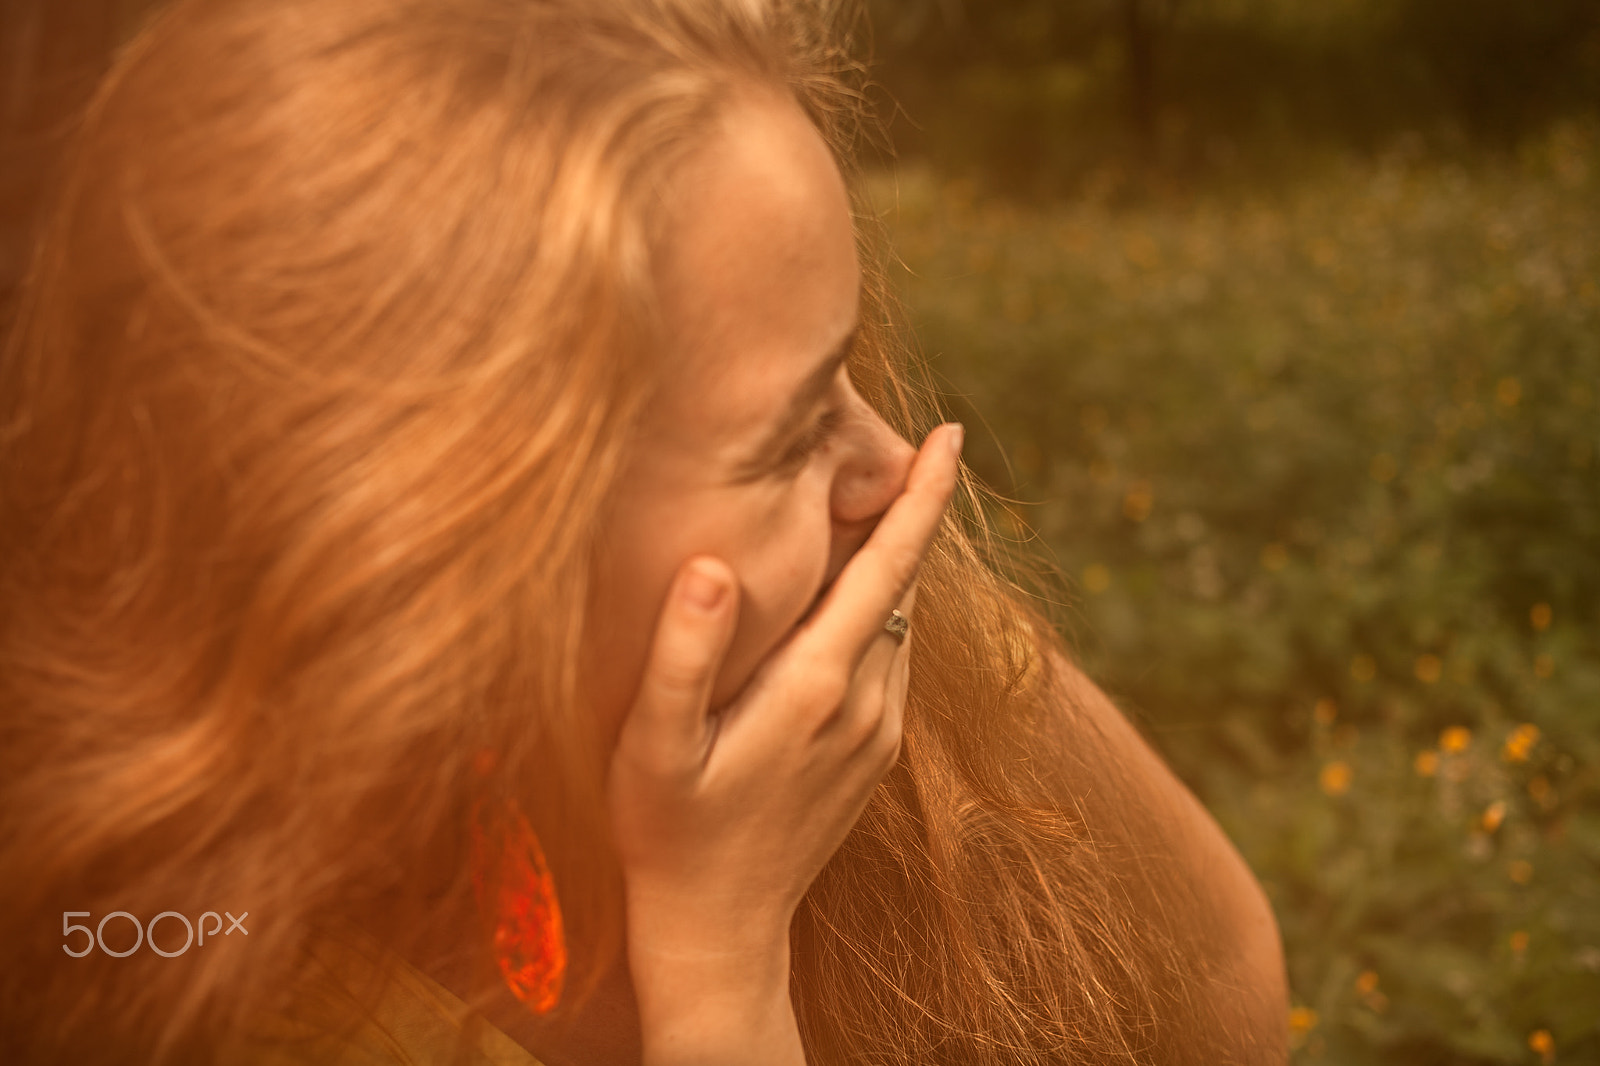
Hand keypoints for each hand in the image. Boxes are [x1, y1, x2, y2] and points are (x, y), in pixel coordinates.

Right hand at [607, 422, 961, 1064]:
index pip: (887, 567)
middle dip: (910, 511)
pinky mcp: (874, 755)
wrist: (718, 927)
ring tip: (879, 499)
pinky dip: (884, 608)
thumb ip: (681, 653)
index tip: (950, 435)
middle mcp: (865, 701)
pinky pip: (892, 658)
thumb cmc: (668, 828)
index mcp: (817, 683)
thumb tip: (711, 564)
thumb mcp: (654, 743)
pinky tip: (854, 592)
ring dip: (898, 560)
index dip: (921, 498)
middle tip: (904, 441)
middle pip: (904, 583)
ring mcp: (877, 732)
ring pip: (902, 619)